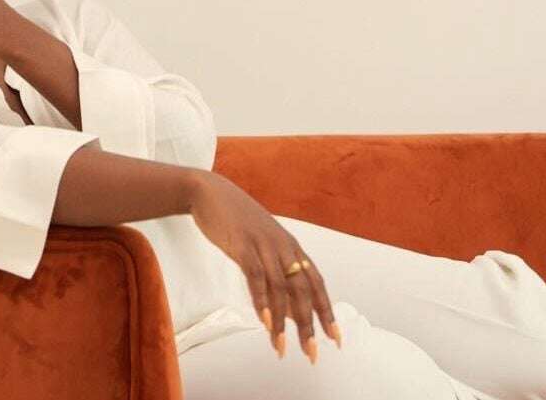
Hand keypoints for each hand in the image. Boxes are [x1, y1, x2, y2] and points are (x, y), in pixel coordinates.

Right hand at [188, 172, 341, 363]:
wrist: (210, 192)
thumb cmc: (235, 220)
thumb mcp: (262, 241)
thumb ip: (274, 265)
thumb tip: (281, 298)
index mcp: (291, 247)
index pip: (316, 284)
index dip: (327, 312)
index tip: (335, 338)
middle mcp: (284, 247)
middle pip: (303, 291)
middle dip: (309, 325)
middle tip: (311, 353)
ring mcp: (264, 245)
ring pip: (281, 289)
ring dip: (282, 322)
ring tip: (280, 347)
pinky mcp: (243, 245)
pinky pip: (256, 276)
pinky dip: (262, 300)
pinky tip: (264, 320)